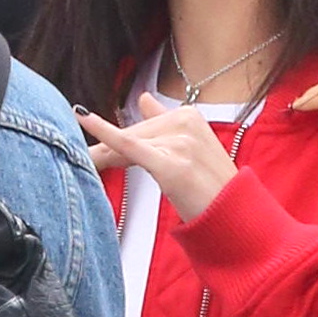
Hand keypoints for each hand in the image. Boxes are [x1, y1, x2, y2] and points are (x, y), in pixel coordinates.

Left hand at [76, 93, 237, 220]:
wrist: (235, 218)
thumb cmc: (211, 188)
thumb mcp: (191, 147)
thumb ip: (164, 120)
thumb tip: (143, 98)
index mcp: (189, 116)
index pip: (143, 126)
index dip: (118, 142)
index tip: (95, 148)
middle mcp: (185, 123)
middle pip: (134, 135)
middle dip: (109, 152)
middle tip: (85, 165)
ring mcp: (180, 142)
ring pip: (128, 145)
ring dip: (105, 157)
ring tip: (87, 169)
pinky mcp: (171, 164)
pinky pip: (129, 145)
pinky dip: (104, 133)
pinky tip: (82, 117)